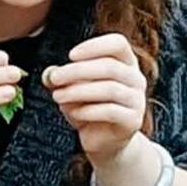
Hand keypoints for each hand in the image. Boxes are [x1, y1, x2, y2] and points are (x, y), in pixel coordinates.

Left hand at [44, 33, 146, 166]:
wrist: (103, 142)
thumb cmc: (88, 109)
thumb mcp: (72, 90)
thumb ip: (61, 80)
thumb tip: (49, 74)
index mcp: (126, 63)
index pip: (118, 43)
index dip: (95, 46)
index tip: (70, 55)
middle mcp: (136, 78)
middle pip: (110, 66)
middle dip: (78, 71)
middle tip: (55, 79)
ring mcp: (137, 100)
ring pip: (110, 89)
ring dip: (79, 91)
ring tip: (57, 96)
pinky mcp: (132, 121)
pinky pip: (111, 111)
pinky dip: (89, 111)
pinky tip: (73, 113)